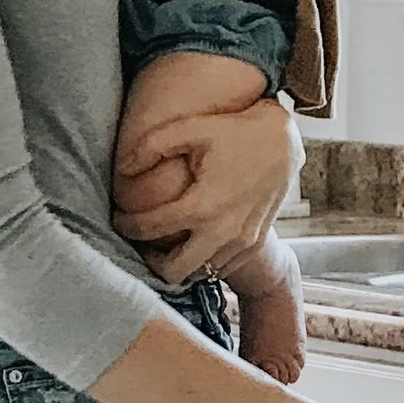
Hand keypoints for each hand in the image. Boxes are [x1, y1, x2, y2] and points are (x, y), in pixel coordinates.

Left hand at [115, 94, 298, 283]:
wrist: (286, 143)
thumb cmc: (236, 131)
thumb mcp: (192, 128)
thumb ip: (151, 145)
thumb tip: (122, 168)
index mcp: (202, 206)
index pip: (149, 228)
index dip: (126, 225)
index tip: (118, 218)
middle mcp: (223, 232)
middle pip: (173, 271)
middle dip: (150, 260)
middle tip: (142, 240)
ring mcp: (241, 243)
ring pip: (197, 274)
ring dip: (177, 262)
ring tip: (165, 241)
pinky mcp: (254, 245)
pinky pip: (220, 268)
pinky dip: (202, 261)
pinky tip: (193, 240)